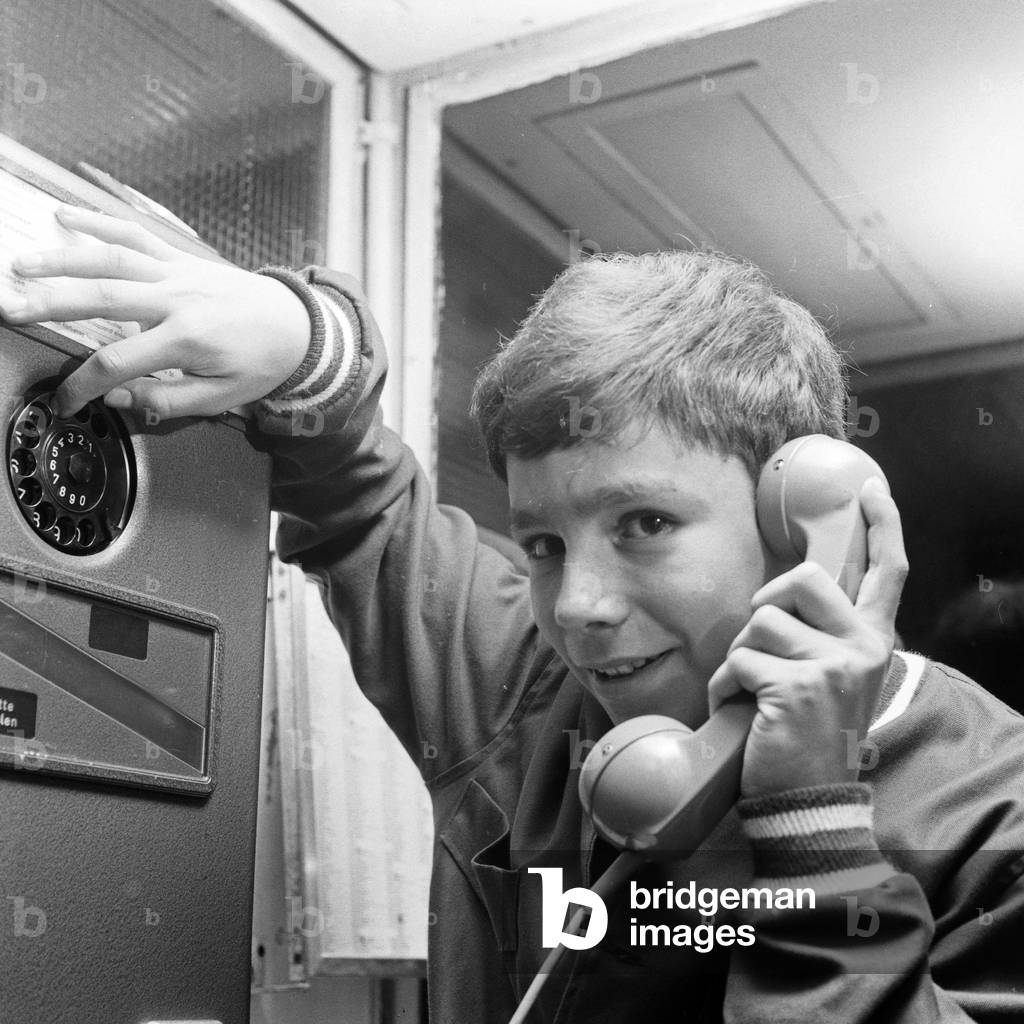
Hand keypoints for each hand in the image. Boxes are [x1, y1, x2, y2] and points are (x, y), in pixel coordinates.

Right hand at [0, 205, 310, 419]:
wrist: (296, 325)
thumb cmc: (261, 363)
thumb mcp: (223, 398)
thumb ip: (168, 401)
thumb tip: (119, 397)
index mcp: (187, 340)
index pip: (118, 363)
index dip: (84, 384)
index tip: (66, 400)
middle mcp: (177, 299)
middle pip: (102, 299)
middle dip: (51, 304)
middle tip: (11, 308)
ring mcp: (176, 273)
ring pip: (111, 259)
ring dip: (62, 259)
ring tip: (21, 265)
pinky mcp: (179, 258)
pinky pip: (135, 235)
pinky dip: (99, 221)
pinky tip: (65, 216)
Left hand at [707, 478, 907, 798]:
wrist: (807, 800)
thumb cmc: (806, 736)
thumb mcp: (831, 680)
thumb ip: (821, 636)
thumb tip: (781, 597)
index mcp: (871, 643)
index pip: (887, 572)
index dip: (882, 526)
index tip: (870, 489)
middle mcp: (862, 648)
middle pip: (800, 579)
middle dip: (766, 607)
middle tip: (765, 651)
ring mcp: (832, 666)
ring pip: (758, 622)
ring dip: (740, 657)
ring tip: (754, 694)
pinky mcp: (796, 686)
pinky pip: (736, 661)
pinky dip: (724, 688)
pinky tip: (742, 714)